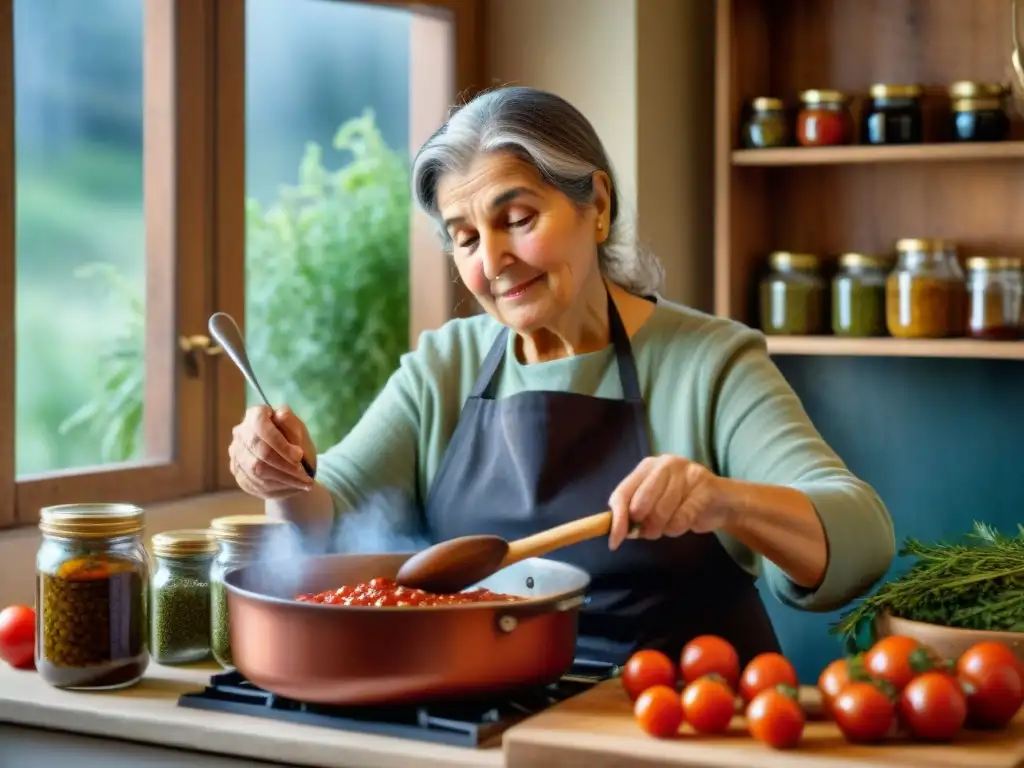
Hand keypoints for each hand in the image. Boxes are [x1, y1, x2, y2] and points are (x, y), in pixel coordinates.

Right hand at [229, 405, 316, 499]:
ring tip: (304, 484)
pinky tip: (293, 488)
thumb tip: (281, 415)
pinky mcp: (238, 472)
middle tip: (306, 475)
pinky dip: (277, 488)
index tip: (299, 456)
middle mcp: (240, 433)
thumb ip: (292, 423)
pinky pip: (255, 484)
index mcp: (255, 415)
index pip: (260, 425)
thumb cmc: (295, 442)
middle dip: (286, 465)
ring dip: (284, 479)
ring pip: (257, 470)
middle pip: (260, 451)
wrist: (288, 463)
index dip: (280, 443)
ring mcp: (236, 453)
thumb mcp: (299, 431)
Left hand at [607, 455, 731, 549]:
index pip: (622, 493)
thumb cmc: (682, 503)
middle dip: (644, 526)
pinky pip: (682, 519)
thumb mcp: (654, 503)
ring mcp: (685, 472)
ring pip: (660, 514)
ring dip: (664, 529)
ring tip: (672, 524)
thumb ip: (634, 513)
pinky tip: (685, 523)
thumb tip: (616, 533)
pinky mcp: (704, 486)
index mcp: (647, 467)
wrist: (722, 501)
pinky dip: (679, 529)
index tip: (614, 542)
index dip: (617, 519)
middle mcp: (664, 464)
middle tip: (653, 531)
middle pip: (640, 505)